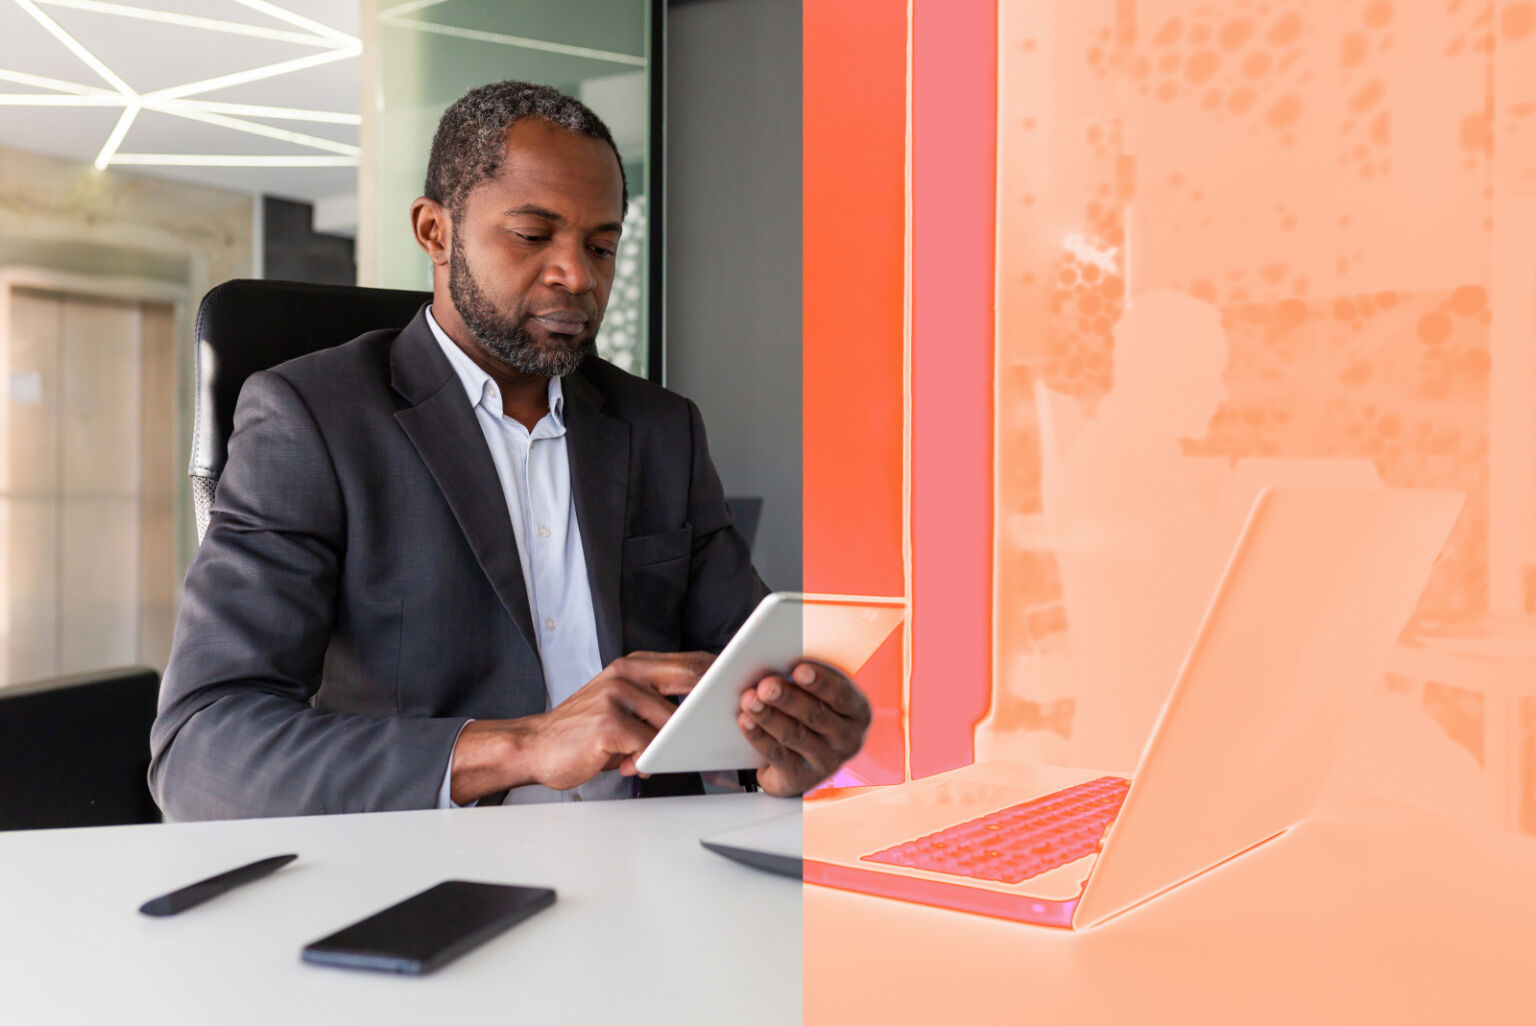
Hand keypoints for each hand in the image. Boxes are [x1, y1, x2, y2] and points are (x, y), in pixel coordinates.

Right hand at [450, 651, 713, 802]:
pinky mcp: (608, 725)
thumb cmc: (582, 730)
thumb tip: (702, 710)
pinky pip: (647, 746)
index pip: (689, 662)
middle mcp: (626, 674)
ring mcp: (616, 697)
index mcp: (633, 666)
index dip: (719, 674)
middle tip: (729, 717)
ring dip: (674, 743)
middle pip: (689, 677)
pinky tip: (633, 766)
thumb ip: (656, 701)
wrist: (534, 745)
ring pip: (671, 721)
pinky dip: (647, 760)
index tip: (743, 685)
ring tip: (656, 755)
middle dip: (714, 697)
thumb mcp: (620, 703)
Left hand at [738, 661, 870, 795]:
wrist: (804, 757)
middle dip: (787, 698)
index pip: (842, 695)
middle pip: (816, 715)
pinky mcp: (802, 779)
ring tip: (749, 700)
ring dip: (769, 716)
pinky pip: (778, 756)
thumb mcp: (817, 694)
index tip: (799, 669)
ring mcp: (827, 762)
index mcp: (857, 712)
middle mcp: (848, 740)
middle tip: (766, 686)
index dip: (821, 682)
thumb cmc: (810, 710)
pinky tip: (745, 721)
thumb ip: (805, 680)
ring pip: (795, 735)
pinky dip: (758, 736)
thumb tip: (778, 667)